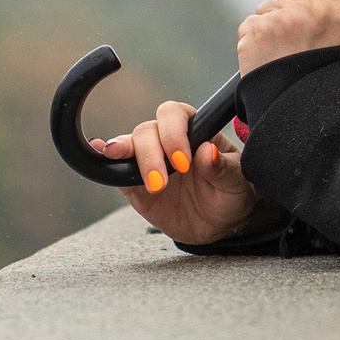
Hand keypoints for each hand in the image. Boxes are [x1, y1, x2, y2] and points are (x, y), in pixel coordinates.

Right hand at [90, 97, 259, 244]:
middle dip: (151, 155)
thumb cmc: (233, 194)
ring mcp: (148, 160)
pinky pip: (116, 169)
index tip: (183, 162)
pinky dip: (105, 162)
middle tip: (161, 183)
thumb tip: (206, 152)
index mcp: (194, 130)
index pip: (174, 115)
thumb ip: (223, 168)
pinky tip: (100, 156)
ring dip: (129, 158)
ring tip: (137, 177)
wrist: (219, 225)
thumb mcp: (238, 183)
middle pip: (147, 131)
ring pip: (129, 145)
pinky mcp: (133, 184)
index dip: (173, 133)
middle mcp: (167, 140)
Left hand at [236, 0, 339, 74]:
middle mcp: (313, 4)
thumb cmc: (334, 76)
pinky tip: (271, 59)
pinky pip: (250, 24)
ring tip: (285, 52)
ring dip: (271, 24)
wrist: (310, 116)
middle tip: (297, 28)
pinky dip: (256, 40)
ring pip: (266, 5)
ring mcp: (282, 16)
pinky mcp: (256, 30)